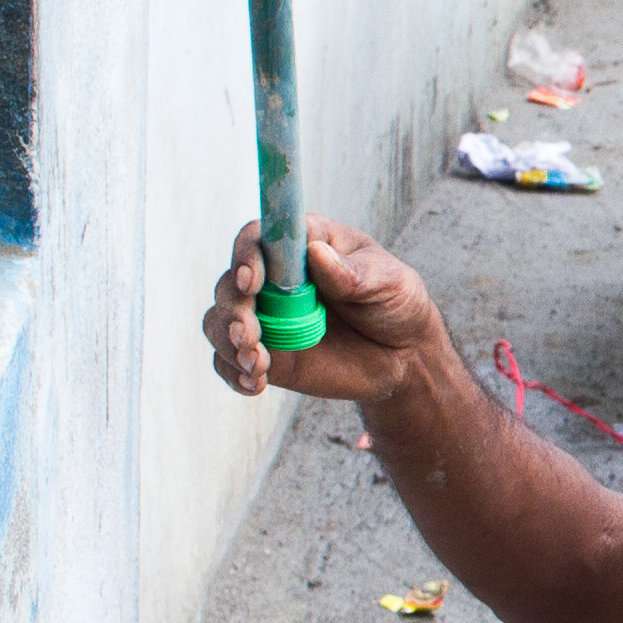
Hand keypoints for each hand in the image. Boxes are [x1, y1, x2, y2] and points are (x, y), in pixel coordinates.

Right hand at [202, 215, 443, 406]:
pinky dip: (234, 372)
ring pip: (220, 322)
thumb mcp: (389, 281)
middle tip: (249, 335)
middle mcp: (273, 278)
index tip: (252, 281)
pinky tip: (255, 384)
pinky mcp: (265, 353)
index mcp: (302, 245)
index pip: (258, 238)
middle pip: (230, 284)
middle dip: (233, 310)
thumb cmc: (395, 303)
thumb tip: (317, 254)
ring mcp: (265, 317)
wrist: (402, 356)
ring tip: (257, 364)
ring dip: (228, 343)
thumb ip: (354, 272)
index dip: (247, 256)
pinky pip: (230, 360)